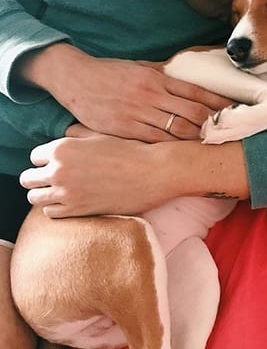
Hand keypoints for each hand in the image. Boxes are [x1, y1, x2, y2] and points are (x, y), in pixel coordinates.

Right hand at [18, 44, 230, 141]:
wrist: (75, 77)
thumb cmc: (110, 73)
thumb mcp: (140, 68)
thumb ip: (163, 76)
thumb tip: (187, 82)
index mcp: (158, 78)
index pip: (197, 91)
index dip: (218, 103)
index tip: (234, 111)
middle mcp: (152, 94)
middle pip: (193, 112)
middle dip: (213, 125)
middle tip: (227, 134)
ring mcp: (140, 112)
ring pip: (178, 129)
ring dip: (197, 139)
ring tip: (212, 146)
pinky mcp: (126, 128)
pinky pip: (155, 140)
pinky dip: (173, 147)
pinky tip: (183, 154)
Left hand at [19, 134, 247, 217]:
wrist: (155, 172)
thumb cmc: (132, 150)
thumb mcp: (102, 134)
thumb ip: (78, 134)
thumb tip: (67, 134)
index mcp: (62, 147)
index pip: (35, 157)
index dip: (46, 161)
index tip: (58, 165)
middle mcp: (60, 170)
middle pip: (28, 178)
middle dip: (40, 178)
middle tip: (56, 180)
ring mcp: (68, 192)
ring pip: (35, 198)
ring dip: (45, 195)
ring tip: (61, 193)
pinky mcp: (79, 211)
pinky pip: (51, 214)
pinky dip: (57, 209)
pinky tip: (71, 204)